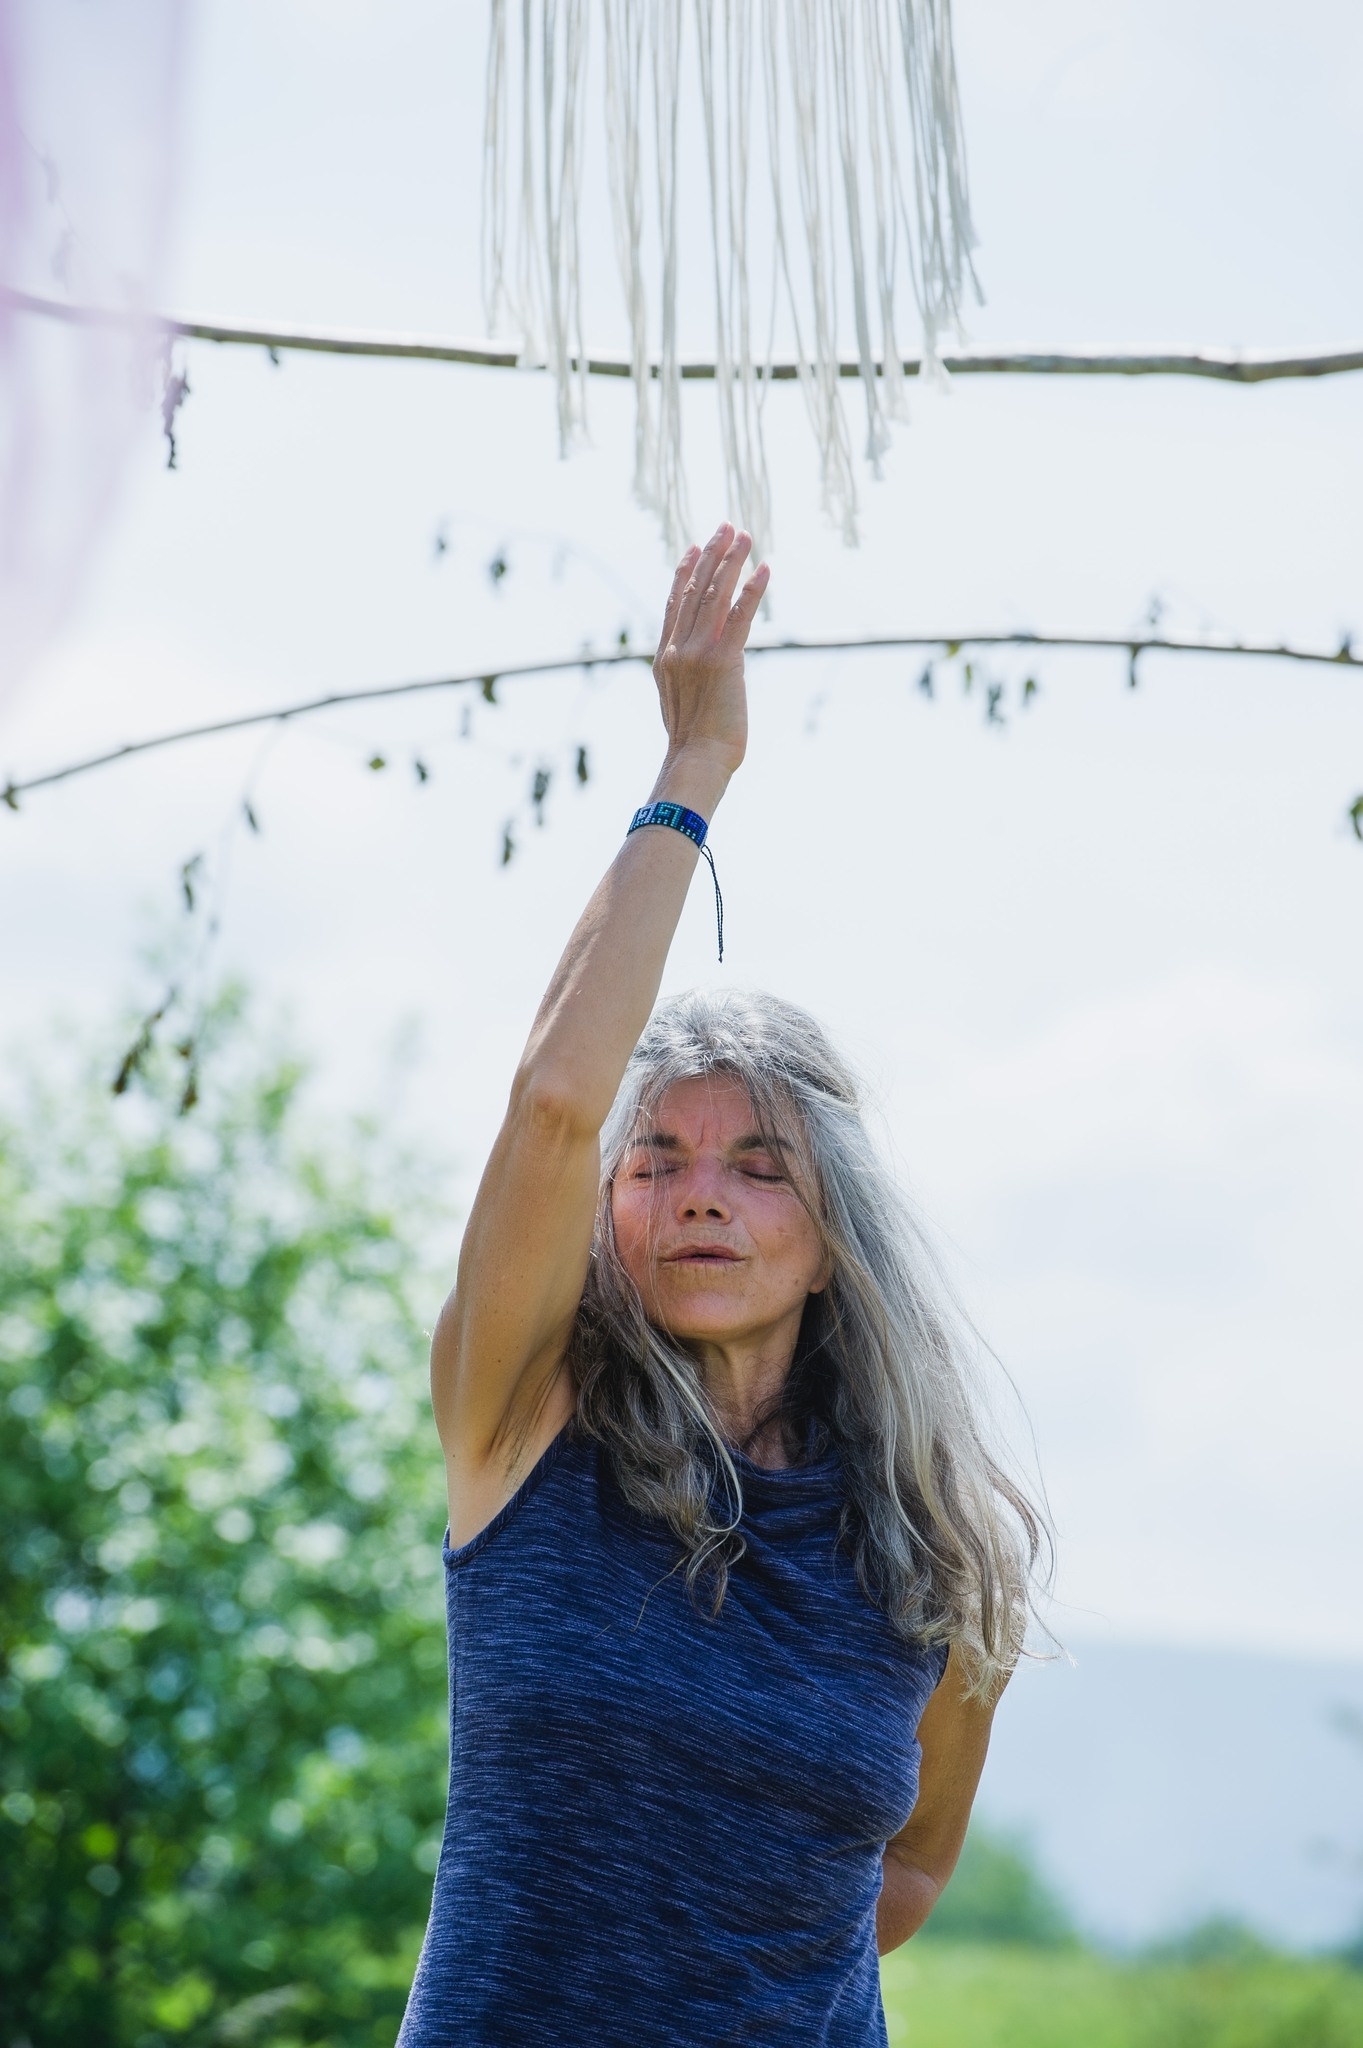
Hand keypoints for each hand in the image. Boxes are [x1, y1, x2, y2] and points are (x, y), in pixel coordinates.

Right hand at [652, 523, 768, 777]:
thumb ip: (688, 674)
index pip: (674, 603)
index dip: (684, 571)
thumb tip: (705, 666)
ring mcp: (698, 653)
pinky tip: (764, 570)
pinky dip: (752, 591)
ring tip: (745, 536)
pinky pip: (739, 617)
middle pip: (694, 590)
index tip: (694, 547)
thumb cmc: (694, 742)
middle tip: (726, 527)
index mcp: (665, 657)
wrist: (696, 761)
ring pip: (715, 596)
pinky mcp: (723, 662)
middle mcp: (678, 649)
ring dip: (732, 562)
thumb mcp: (681, 701)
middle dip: (712, 555)